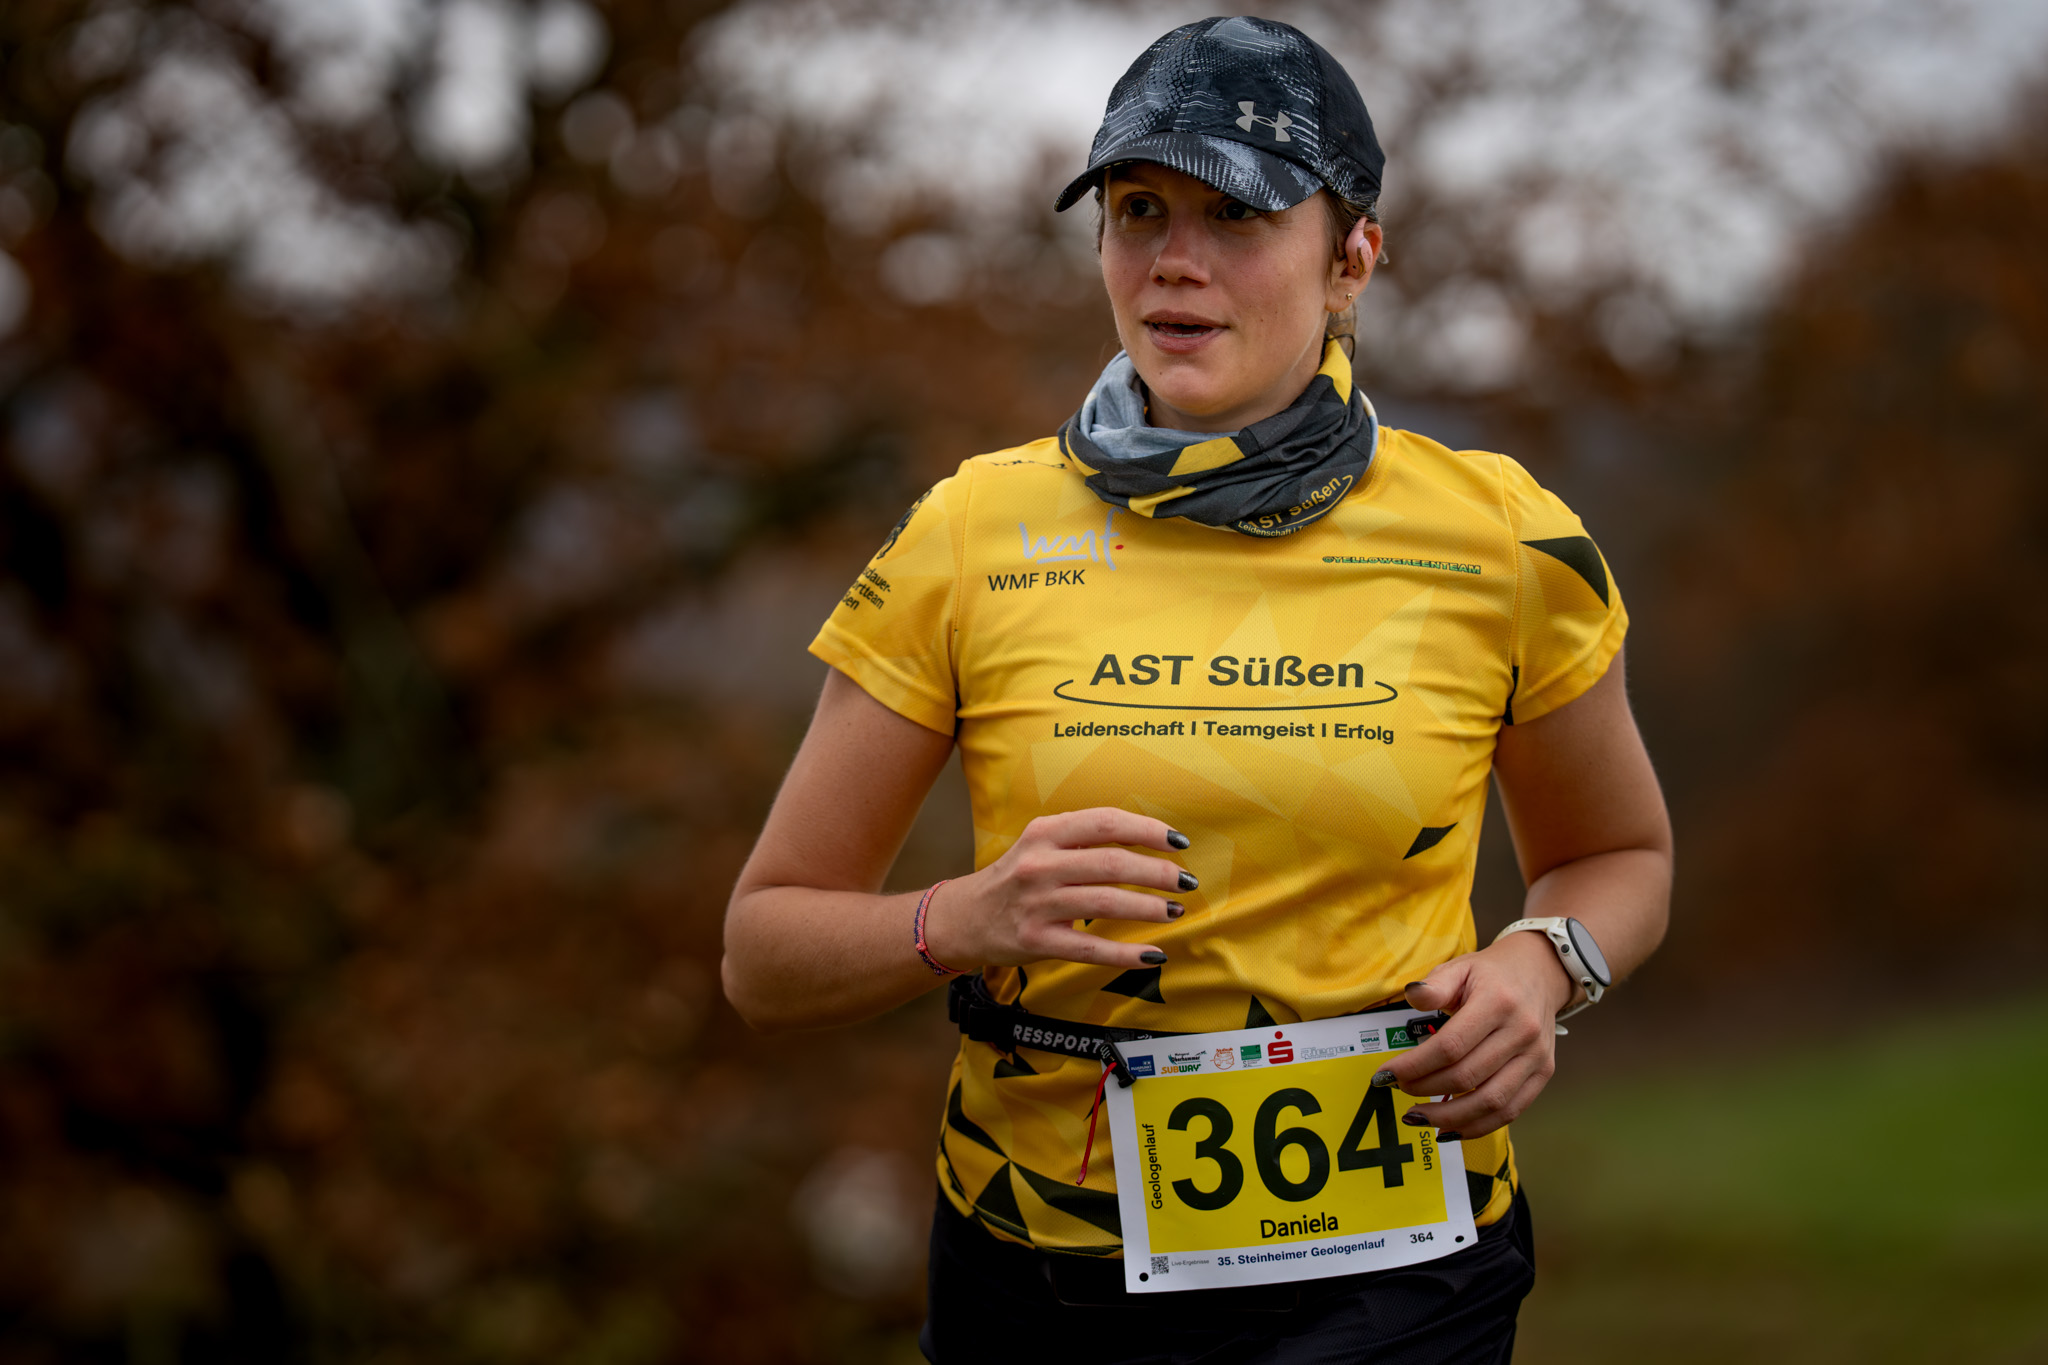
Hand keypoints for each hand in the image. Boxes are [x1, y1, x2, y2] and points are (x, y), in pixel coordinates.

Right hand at [921, 808, 1191, 971]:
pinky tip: (1154, 954)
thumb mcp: (1040, 844)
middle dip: (1158, 873)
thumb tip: (1147, 838)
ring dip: (1148, 908)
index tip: (1178, 842)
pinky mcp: (1036, 941)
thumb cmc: (1016, 877)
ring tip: (1175, 912)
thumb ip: (1082, 837)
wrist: (965, 918)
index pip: (1106, 822)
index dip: (1148, 830)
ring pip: (1105, 903)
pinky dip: (1126, 953)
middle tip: (1186, 882)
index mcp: (1045, 832)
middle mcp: (1040, 864)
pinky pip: (1090, 948)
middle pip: (1112, 863)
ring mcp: (1037, 904)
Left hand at [1375, 931, 1575, 1140]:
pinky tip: (1450, 1127)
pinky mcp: (1543, 1073)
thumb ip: (1434, 985)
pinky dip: (1478, 1126)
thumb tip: (1412, 997)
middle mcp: (1521, 1031)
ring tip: (1417, 1116)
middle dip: (1424, 1089)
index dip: (1414, 1066)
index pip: (1450, 1046)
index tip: (1386, 1074)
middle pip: (1466, 1076)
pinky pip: (1511, 1111)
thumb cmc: (1492, 974)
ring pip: (1490, 1102)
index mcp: (1497, 1002)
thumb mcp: (1460, 967)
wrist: (1540, 972)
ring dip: (1448, 1117)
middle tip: (1397, 1089)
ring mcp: (1536, 1056)